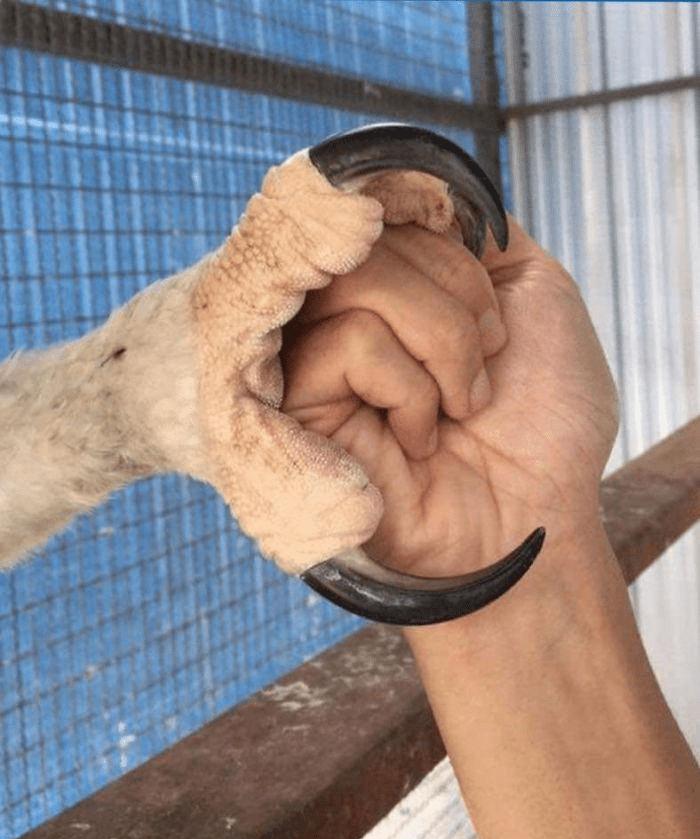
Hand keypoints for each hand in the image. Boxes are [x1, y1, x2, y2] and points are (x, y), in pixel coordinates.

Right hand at [282, 219, 617, 575]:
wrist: (535, 512)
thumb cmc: (544, 416)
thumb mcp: (537, 290)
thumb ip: (474, 231)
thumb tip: (421, 191)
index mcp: (402, 286)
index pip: (390, 208)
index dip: (448, 246)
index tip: (491, 304)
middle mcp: (352, 313)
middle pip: (371, 237)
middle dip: (455, 299)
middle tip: (487, 365)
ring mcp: (324, 358)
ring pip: (359, 284)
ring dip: (441, 344)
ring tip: (459, 407)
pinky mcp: (304, 407)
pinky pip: (349, 345)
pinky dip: (410, 390)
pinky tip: (419, 438)